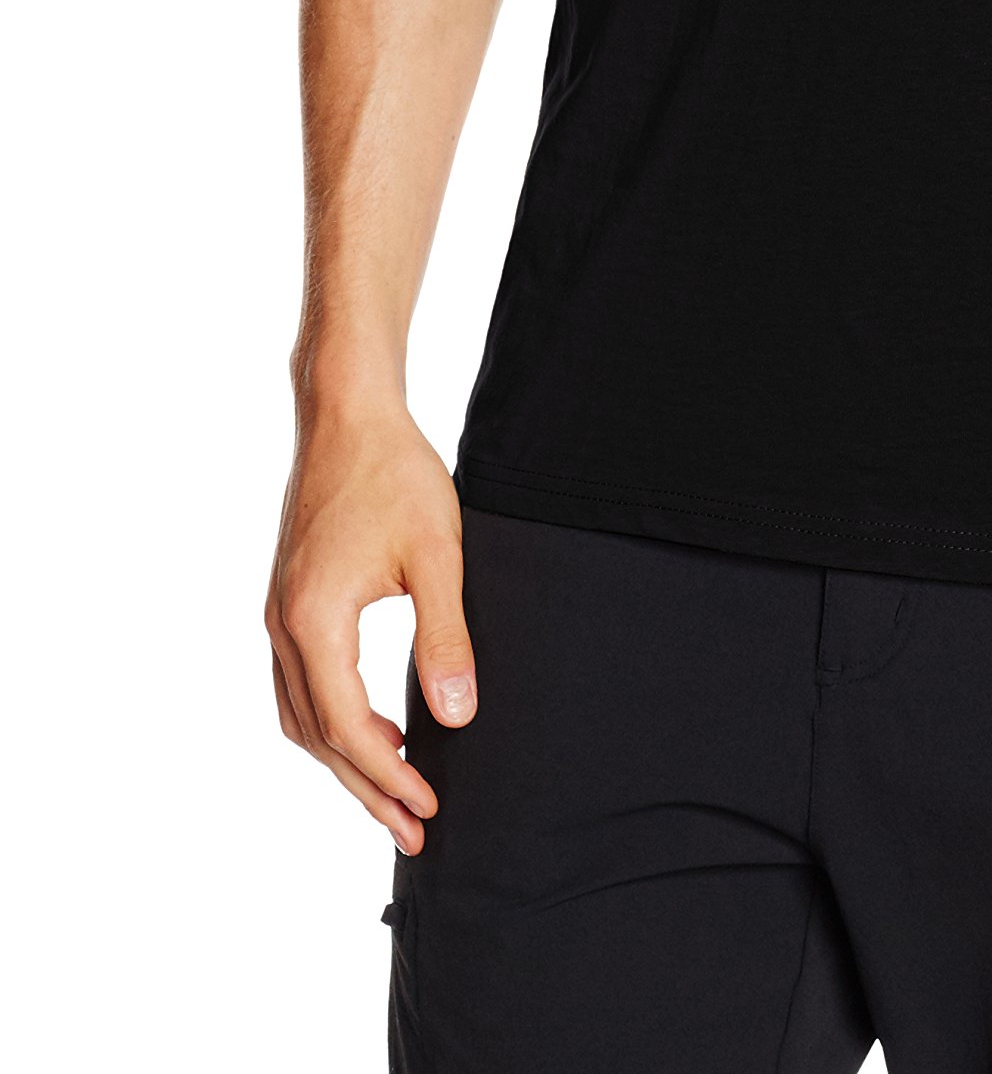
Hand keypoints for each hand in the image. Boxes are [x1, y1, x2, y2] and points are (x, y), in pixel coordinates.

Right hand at [266, 405, 475, 852]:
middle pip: (318, 736)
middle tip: (414, 831)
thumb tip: (459, 716)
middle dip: (366, 787)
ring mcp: (278, 615)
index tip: (429, 809)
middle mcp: (283, 627)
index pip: (347, 729)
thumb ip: (447, 636)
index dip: (388, 776)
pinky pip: (299, 685)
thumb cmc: (396, 474)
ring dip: (345, 760)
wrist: (347, 414)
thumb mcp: (437, 554)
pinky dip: (331, 721)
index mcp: (314, 622)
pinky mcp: (287, 601)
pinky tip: (375, 725)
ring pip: (301, 716)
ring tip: (394, 792)